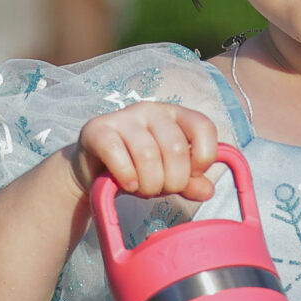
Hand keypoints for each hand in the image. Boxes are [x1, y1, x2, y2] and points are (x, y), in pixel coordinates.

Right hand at [73, 102, 222, 201]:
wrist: (93, 170)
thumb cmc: (137, 167)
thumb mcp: (168, 175)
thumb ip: (189, 182)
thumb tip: (207, 191)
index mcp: (175, 115)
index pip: (203, 127)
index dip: (204, 157)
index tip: (192, 175)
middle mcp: (152, 110)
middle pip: (176, 148)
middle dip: (173, 180)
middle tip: (160, 189)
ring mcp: (124, 117)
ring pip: (148, 155)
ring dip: (149, 183)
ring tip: (142, 189)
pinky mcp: (98, 130)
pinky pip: (118, 156)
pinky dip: (127, 177)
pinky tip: (127, 184)